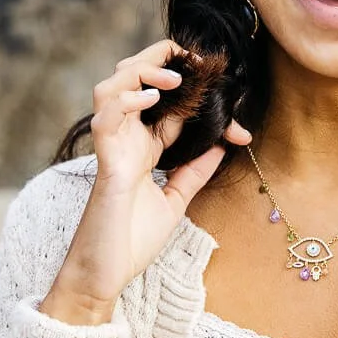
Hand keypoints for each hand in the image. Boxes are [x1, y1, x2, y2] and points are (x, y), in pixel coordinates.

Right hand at [41, 40, 249, 323]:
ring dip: (141, 71)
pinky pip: (107, 117)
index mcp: (142, 147)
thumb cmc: (131, 242)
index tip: (231, 104)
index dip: (196, 93)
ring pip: (111, 86)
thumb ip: (194, 172)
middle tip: (194, 63)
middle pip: (131, 79)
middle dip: (159, 60)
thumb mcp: (175, 202)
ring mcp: (112, 148)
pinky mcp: (107, 163)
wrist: (106, 276)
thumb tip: (220, 145)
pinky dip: (127, 100)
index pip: (165, 101)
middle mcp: (125, 140)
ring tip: (173, 77)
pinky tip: (153, 98)